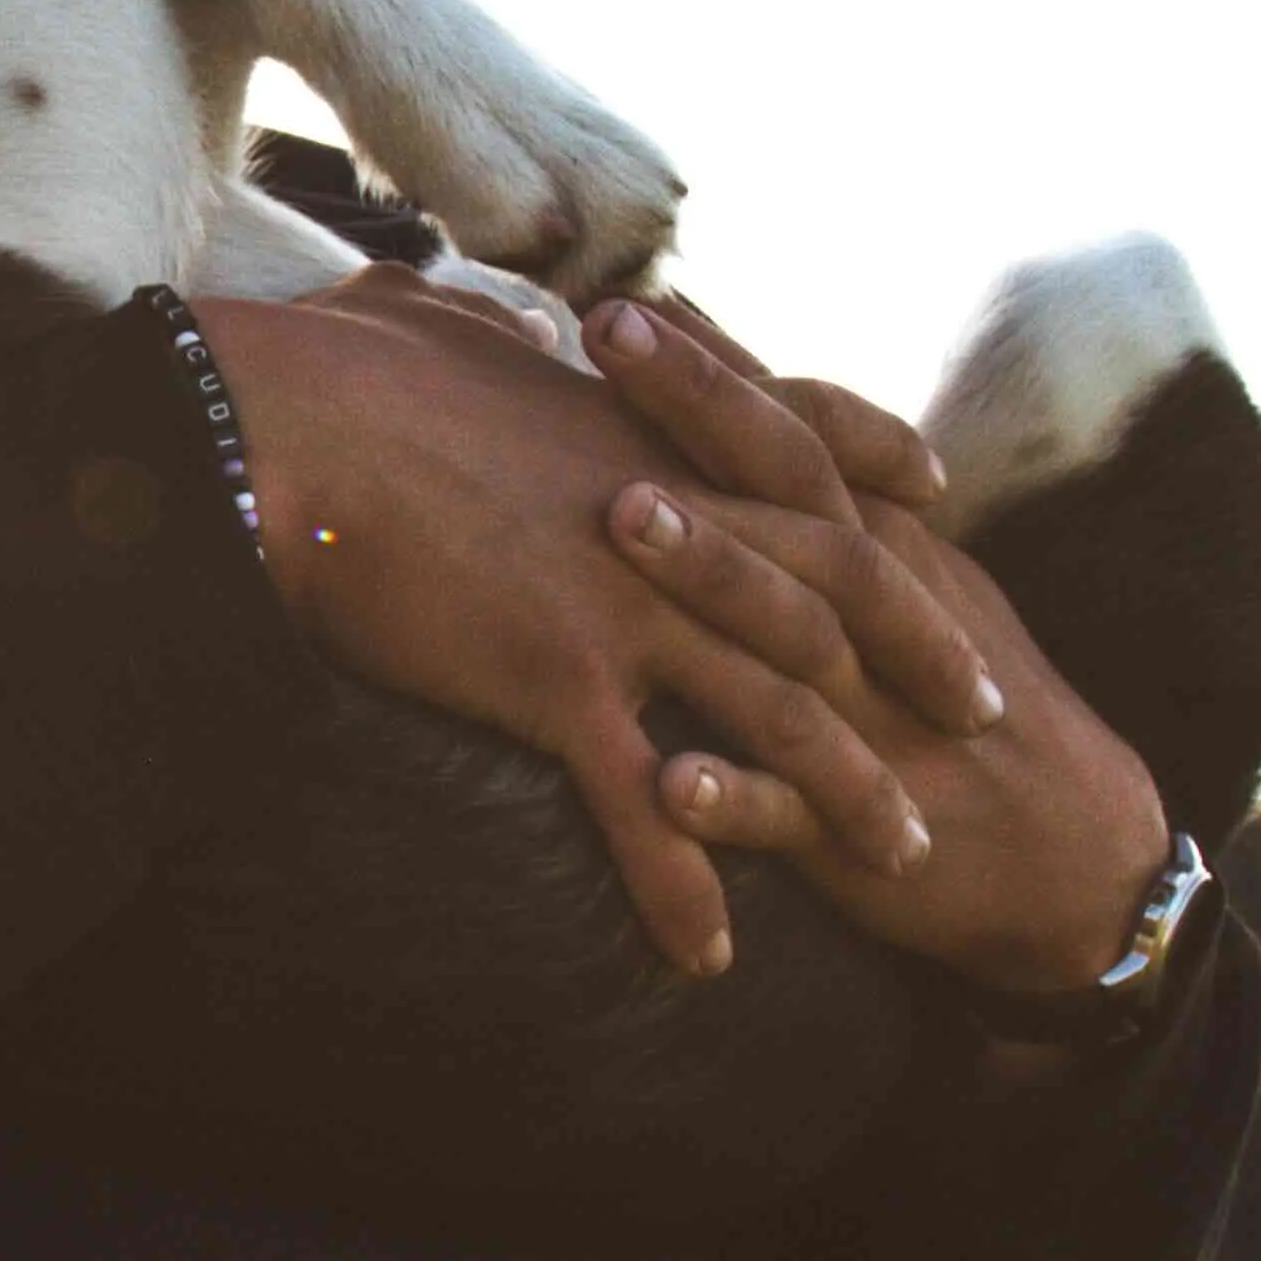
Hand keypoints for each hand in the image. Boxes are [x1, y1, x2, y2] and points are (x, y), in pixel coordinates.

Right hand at [198, 269, 1005, 976]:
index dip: (876, 476)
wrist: (281, 424)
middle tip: (980, 718)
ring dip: (849, 796)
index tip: (938, 502)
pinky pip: (646, 805)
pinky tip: (707, 955)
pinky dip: (685, 888)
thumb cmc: (334, 369)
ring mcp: (627, 604)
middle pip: (837, 596)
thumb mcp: (432, 324)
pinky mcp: (561, 681)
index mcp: (645, 428)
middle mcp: (669, 515)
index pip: (801, 447)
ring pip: (782, 713)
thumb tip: (445, 305)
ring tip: (902, 862)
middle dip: (920, 662)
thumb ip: (474, 330)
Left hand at [588, 298, 1168, 996]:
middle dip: (701, 412)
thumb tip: (715, 373)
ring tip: (619, 514)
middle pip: (792, 492)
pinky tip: (664, 782)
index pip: (797, 433)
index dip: (717, 364)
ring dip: (713, 572)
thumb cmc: (954, 696)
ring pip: (790, 633)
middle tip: (605, 335)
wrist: (1075, 854)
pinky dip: (735, 798)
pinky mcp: (861, 830)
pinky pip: (796, 812)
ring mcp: (871, 717)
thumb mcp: (905, 577)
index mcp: (879, 550)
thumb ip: (816, 487)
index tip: (623, 297)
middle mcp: (876, 614)